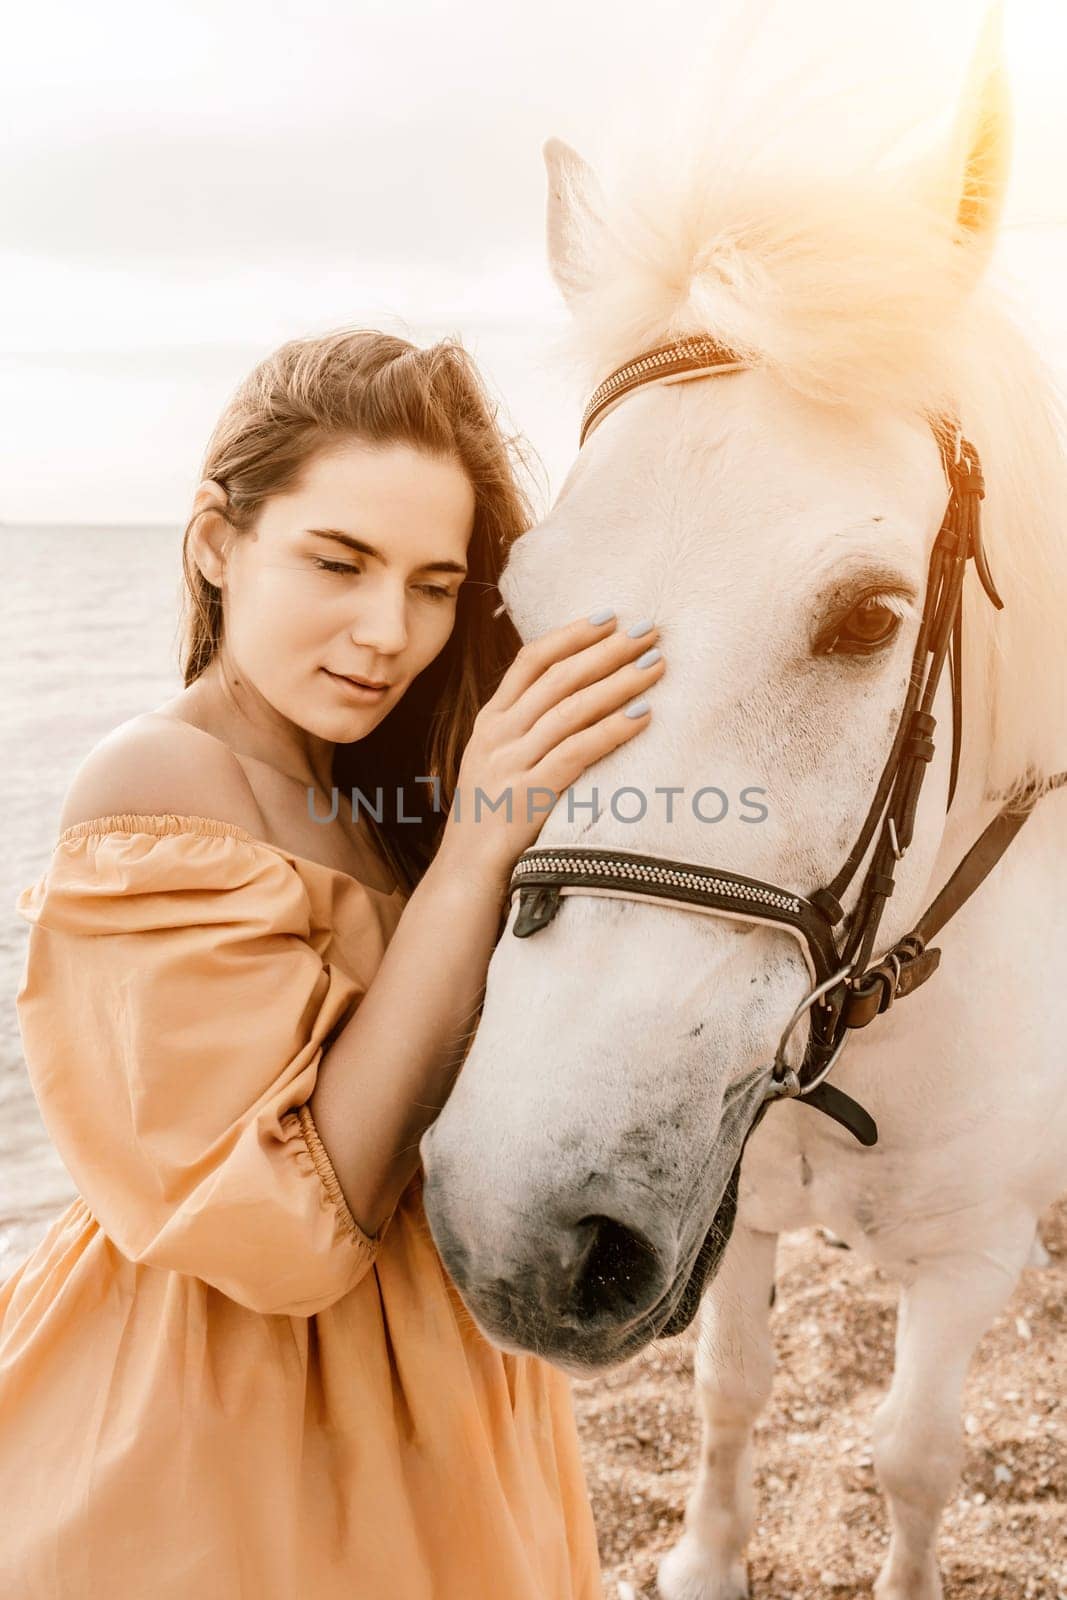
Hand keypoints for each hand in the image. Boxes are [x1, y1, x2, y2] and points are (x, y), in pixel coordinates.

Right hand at [434, 608, 665, 892]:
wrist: (463, 875)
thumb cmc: (492, 819)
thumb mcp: (497, 763)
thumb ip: (525, 729)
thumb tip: (575, 696)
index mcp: (490, 721)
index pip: (530, 660)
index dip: (571, 634)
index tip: (609, 617)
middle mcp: (498, 735)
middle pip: (558, 677)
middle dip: (608, 649)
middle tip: (650, 631)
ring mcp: (511, 763)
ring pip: (572, 709)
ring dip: (619, 683)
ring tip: (656, 666)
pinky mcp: (529, 794)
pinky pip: (578, 752)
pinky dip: (612, 730)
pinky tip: (643, 716)